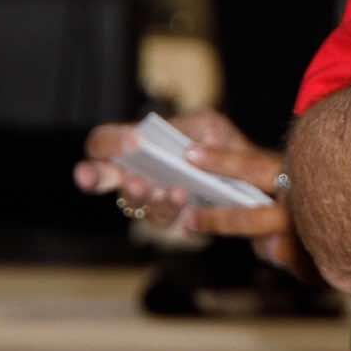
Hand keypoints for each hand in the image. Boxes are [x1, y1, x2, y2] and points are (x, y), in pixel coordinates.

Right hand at [73, 109, 309, 276]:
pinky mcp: (175, 224)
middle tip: (126, 176)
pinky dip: (176, 209)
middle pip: (101, 178)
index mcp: (138, 148)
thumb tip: (179, 148)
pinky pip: (167, 222)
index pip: (102, 144)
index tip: (128, 144)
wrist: (252, 179)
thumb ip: (188, 131)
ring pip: (136, 205)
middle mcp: (137, 175)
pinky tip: (185, 197)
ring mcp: (152, 201)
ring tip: (171, 188)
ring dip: (150, 196)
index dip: (105, 144)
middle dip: (98, 178)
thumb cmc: (223, 147)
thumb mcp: (208, 127)